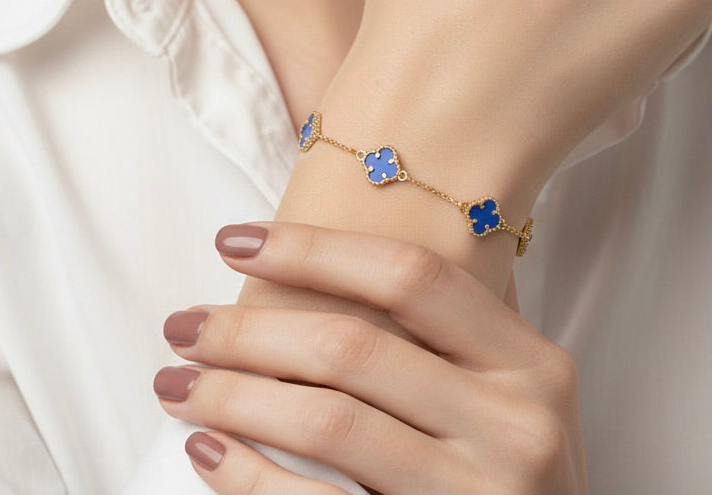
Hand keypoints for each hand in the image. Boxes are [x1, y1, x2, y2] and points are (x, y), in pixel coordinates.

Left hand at [153, 222, 588, 494]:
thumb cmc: (518, 482)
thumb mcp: (517, 401)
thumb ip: (457, 340)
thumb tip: (323, 265)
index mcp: (532, 363)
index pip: (411, 276)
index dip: (314, 249)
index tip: (235, 241)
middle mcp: (516, 424)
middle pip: (354, 347)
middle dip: (248, 331)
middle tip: (183, 324)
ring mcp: (475, 494)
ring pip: (327, 422)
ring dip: (232, 396)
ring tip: (178, 384)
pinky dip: (246, 476)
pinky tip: (207, 451)